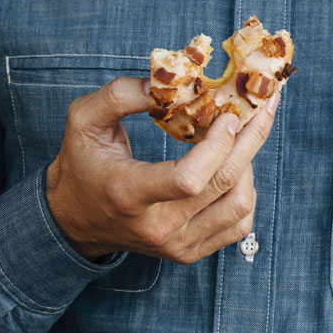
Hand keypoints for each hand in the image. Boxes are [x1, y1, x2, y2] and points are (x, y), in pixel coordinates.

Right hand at [45, 77, 278, 262]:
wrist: (73, 220)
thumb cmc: (81, 165)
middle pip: (224, 184)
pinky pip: (239, 224)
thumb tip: (164, 81)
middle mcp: (157, 226)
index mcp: (128, 194)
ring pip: (240, 206)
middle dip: (249, 140)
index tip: (228, 115)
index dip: (218, 146)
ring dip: (248, 166)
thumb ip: (118, 95)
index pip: (188, 179)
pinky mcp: (190, 251)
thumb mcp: (83, 121)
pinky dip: (246, 193)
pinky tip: (235, 170)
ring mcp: (177, 244)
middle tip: (260, 110)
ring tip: (240, 140)